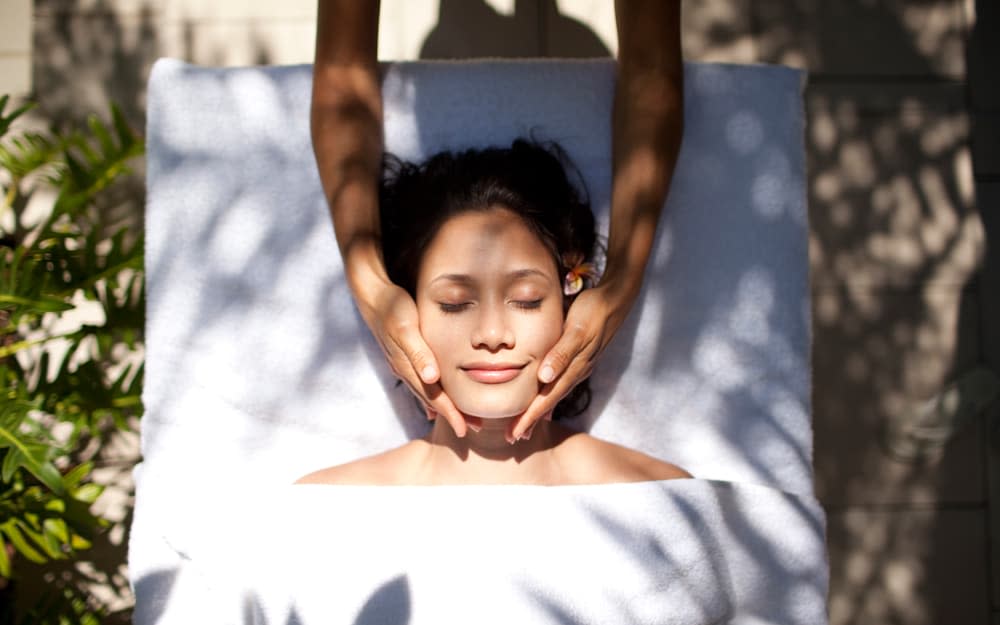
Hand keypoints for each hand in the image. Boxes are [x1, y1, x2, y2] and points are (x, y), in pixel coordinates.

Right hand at [367, 281, 467, 436]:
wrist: (372, 296)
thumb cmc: (393, 308)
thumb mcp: (406, 327)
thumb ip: (419, 352)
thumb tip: (432, 378)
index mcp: (408, 366)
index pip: (434, 396)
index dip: (450, 413)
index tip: (465, 429)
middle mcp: (405, 369)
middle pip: (431, 399)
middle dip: (452, 415)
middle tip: (474, 429)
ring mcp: (402, 364)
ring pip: (426, 392)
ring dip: (443, 407)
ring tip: (460, 419)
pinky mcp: (402, 357)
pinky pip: (419, 383)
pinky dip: (429, 395)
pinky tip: (433, 403)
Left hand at [507, 282, 633, 441]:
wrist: (616, 300)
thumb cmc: (593, 311)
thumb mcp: (577, 329)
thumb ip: (561, 353)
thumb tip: (544, 378)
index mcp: (573, 368)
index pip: (547, 399)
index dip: (530, 417)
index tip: (514, 434)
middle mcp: (576, 372)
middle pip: (550, 402)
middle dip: (531, 420)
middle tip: (512, 438)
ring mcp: (579, 367)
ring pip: (555, 394)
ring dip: (539, 410)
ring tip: (524, 425)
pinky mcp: (580, 359)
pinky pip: (561, 383)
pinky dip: (550, 395)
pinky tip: (545, 398)